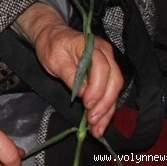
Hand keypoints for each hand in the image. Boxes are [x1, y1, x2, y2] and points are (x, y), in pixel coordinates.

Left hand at [32, 23, 122, 137]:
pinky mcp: (106, 74)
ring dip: (107, 111)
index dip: (97, 88)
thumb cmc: (51, 45)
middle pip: (114, 81)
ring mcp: (109, 63)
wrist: (52, 36)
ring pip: (115, 90)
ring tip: (97, 129)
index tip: (87, 104)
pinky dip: (105, 109)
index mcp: (91, 46)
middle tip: (93, 121)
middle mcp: (105, 53)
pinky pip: (109, 92)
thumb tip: (83, 94)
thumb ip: (69, 75)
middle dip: (105, 104)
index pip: (102, 68)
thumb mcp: (54, 59)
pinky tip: (99, 123)